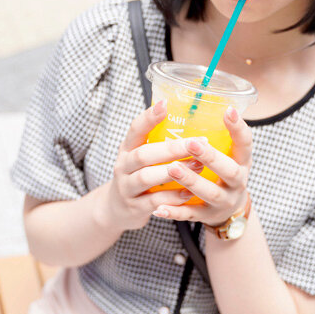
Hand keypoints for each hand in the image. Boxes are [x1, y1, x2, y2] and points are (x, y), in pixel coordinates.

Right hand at [106, 99, 207, 230]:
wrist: (116, 209)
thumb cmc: (137, 176)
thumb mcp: (140, 157)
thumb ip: (158, 143)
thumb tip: (192, 120)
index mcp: (127, 149)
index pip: (135, 129)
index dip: (149, 117)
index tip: (166, 104)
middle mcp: (123, 166)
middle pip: (143, 154)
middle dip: (172, 148)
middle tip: (198, 142)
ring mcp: (127, 187)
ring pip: (146, 177)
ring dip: (174, 172)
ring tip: (198, 166)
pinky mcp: (134, 207)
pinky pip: (154, 201)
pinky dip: (172, 197)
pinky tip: (189, 192)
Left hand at [152, 106, 251, 227]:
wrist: (226, 212)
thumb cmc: (222, 173)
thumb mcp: (228, 154)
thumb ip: (217, 134)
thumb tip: (196, 100)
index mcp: (242, 162)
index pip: (246, 144)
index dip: (239, 128)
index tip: (228, 110)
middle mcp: (237, 182)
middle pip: (229, 171)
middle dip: (211, 157)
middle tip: (192, 143)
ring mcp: (223, 201)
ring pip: (209, 193)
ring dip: (190, 180)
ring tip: (171, 168)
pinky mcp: (206, 216)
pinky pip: (190, 215)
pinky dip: (173, 212)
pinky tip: (158, 207)